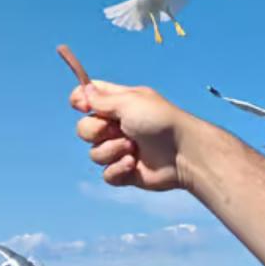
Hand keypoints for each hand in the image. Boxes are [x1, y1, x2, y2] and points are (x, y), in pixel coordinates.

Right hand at [70, 80, 195, 191]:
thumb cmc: (161, 121)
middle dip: (96, 130)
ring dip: (112, 150)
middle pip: (84, 128)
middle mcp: (117, 125)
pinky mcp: (125, 171)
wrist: (184, 153)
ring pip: (94, 153)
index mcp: (118, 103)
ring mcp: (120, 149)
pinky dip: (118, 169)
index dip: (80, 100)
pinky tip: (134, 164)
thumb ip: (102, 99)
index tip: (81, 105)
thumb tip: (83, 91)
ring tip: (133, 148)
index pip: (89, 97)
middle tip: (116, 129)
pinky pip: (106, 174)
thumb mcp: (129, 102)